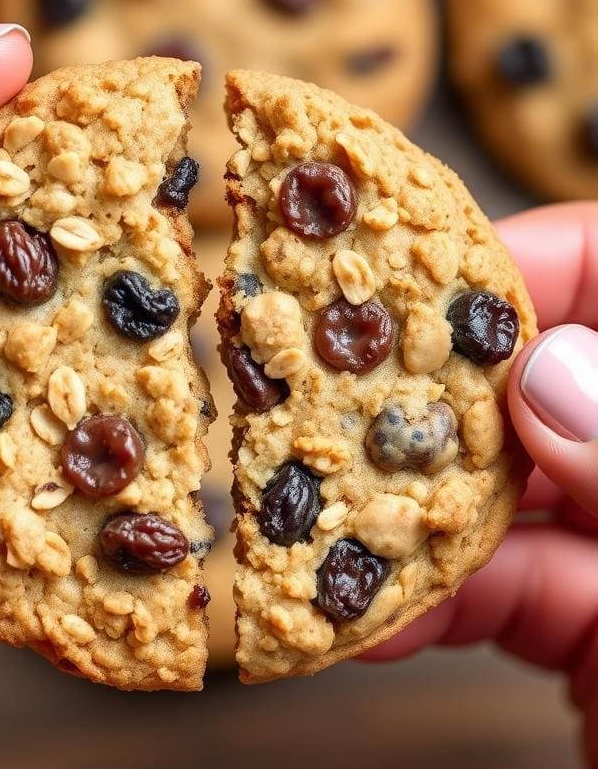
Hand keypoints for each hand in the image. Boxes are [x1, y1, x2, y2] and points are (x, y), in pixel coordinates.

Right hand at [363, 202, 597, 763]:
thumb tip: (551, 380)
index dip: (524, 268)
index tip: (417, 292)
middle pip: (533, 384)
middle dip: (430, 394)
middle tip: (334, 395)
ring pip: (494, 491)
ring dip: (402, 510)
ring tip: (320, 512)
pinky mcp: (582, 623)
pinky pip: (486, 587)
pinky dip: (416, 599)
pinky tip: (359, 611)